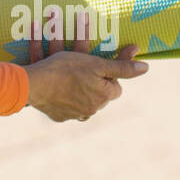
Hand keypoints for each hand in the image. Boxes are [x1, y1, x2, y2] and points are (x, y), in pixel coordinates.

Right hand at [22, 8, 147, 122]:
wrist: (33, 84)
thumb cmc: (65, 70)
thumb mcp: (96, 63)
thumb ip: (122, 67)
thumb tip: (147, 67)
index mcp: (103, 97)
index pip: (115, 85)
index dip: (108, 73)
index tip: (97, 63)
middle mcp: (92, 109)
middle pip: (98, 92)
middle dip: (92, 79)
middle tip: (80, 65)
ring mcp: (74, 115)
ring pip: (81, 98)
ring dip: (77, 86)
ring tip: (65, 71)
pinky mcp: (58, 116)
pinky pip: (65, 105)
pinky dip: (63, 96)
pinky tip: (55, 85)